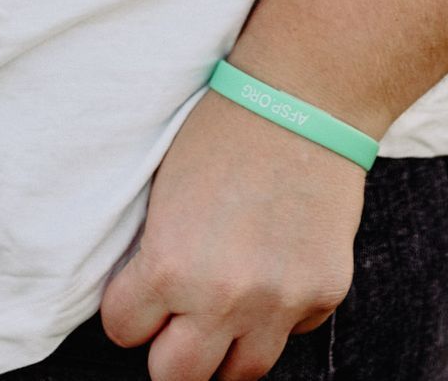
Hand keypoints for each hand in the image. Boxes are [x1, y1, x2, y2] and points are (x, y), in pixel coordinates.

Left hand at [99, 92, 364, 380]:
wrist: (303, 95)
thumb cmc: (223, 128)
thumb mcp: (164, 191)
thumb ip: (156, 256)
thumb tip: (148, 304)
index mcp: (169, 265)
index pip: (124, 331)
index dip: (129, 310)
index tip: (139, 292)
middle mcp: (222, 297)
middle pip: (178, 377)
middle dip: (170, 349)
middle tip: (176, 319)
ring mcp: (279, 302)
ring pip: (241, 373)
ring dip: (226, 348)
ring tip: (223, 313)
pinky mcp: (323, 293)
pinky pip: (292, 332)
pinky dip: (279, 315)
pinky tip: (273, 269)